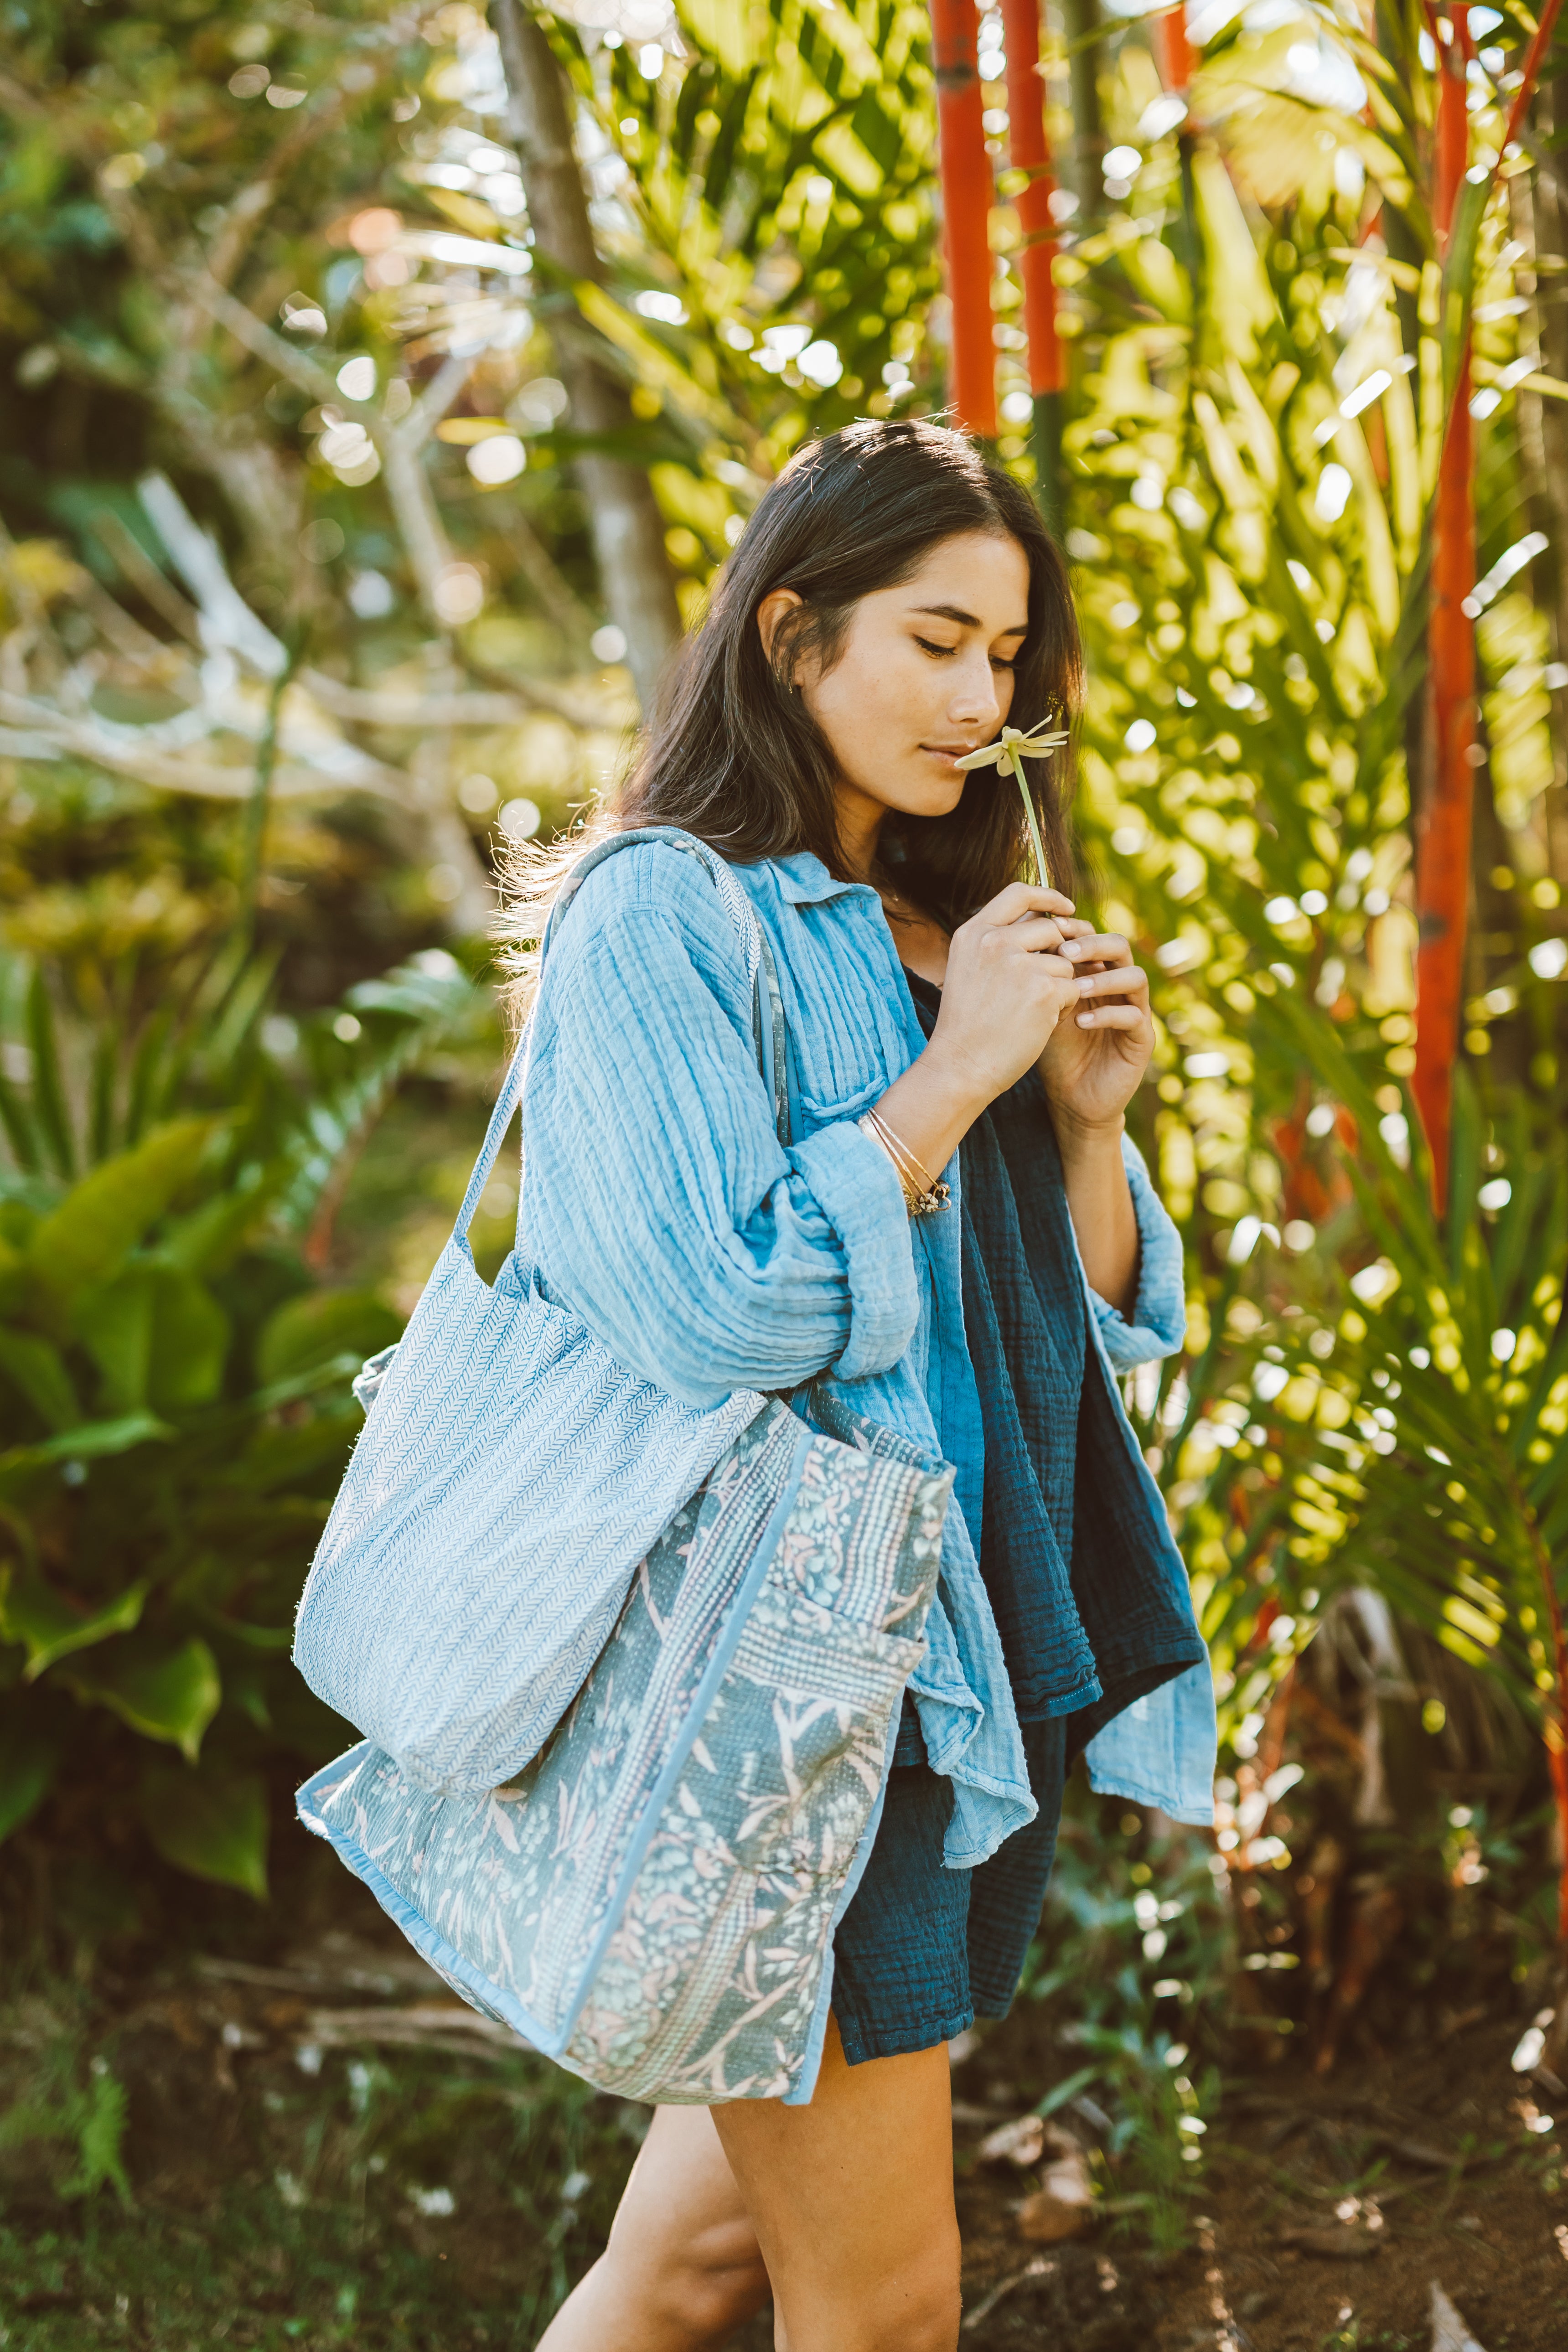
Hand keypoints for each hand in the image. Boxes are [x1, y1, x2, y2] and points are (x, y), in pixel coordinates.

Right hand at [924, 883, 1082, 1112]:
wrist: (960, 1066)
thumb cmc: (967, 1026)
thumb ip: (998, 942)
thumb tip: (1046, 921)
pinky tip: (1042, 1023)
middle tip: (1050, 983)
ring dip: (1061, 986)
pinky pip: (1074, 988)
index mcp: (973, 932)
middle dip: (1060, 955)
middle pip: (1051, 929)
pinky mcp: (1043, 990)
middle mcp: (995, 941)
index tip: (1067, 908)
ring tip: (1036, 1011)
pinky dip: (1066, 1007)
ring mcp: (1020, 964)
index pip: (1019, 893)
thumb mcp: (970, 970)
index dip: (1048, 896)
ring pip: (1066, 962)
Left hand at [1039, 928, 1154, 1137]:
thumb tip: (1018, 937)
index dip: (1074, 929)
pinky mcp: (1142, 1039)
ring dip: (1103, 979)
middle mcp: (1119, 987)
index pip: (1093, 936)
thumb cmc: (1053, 1049)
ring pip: (1135, 977)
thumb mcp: (1041, 1008)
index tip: (1047, 928)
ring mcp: (1135, 1011)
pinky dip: (1107, 1015)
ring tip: (1074, 988)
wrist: (1070, 1097)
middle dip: (1093, 944)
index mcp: (1095, 973)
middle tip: (1065, 951)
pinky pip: (1133, 1017)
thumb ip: (1039, 977)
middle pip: (1119, 947)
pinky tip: (1080, 1021)